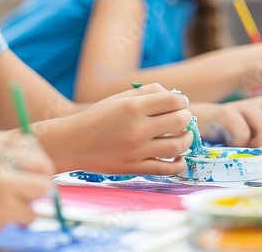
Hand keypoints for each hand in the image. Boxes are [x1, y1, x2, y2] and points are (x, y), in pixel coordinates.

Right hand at [0, 130, 54, 245]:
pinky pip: (30, 213)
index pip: (29, 142)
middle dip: (42, 180)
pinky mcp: (3, 207)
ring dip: (33, 201)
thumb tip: (40, 165)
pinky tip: (2, 219)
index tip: (29, 173)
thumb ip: (0, 157)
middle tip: (32, 193)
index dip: (35, 160)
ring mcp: (1, 181)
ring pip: (42, 189)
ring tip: (15, 207)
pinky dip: (22, 220)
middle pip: (42, 163)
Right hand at [44, 83, 191, 175]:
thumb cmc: (97, 118)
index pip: (173, 101)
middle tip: (183, 118)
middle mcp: (137, 128)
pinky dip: (179, 164)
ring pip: (178, 146)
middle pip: (180, 121)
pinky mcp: (135, 168)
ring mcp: (137, 150)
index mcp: (133, 107)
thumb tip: (173, 97)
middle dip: (187, 118)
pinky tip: (178, 157)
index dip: (182, 101)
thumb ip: (146, 93)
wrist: (73, 143)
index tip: (180, 104)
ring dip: (187, 139)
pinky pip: (167, 169)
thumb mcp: (118, 98)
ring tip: (183, 136)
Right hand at [196, 96, 261, 146]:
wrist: (203, 121)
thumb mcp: (258, 129)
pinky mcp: (226, 114)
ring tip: (240, 142)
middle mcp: (256, 104)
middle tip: (254, 143)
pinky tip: (228, 140)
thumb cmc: (234, 127)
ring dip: (253, 142)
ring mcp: (241, 108)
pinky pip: (243, 135)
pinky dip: (237, 143)